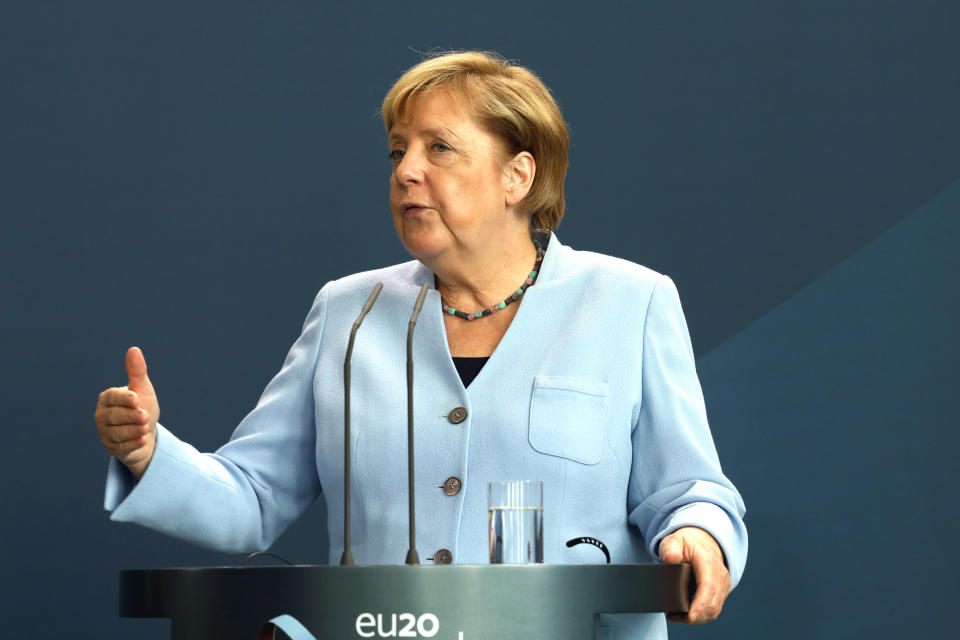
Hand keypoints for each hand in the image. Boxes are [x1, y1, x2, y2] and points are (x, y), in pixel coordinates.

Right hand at [94, 347, 159, 477]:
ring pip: (117, 433)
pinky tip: (142, 440)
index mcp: (107, 398)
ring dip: (133, 430)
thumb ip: (137, 372)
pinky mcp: (111, 448)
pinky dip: (132, 444)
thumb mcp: (142, 390)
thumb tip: (133, 349)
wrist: (146, 432)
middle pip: (114, 416)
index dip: (124, 398)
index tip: (137, 398)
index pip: (112, 397)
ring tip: (146, 428)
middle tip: (145, 416)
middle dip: (131, 416)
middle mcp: (102, 415)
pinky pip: (121, 447)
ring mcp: (105, 432)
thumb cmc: (142, 407)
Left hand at [659, 526, 729, 624]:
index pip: (708, 587)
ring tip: (677, 617)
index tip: (690, 616)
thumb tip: (671, 559)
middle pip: (712, 604)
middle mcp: (719, 574)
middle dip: (695, 616)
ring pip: (714, 610)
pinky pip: (714, 609)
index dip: (700, 604)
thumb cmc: (686, 543)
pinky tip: (685, 616)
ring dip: (697, 618)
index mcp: (708, 562)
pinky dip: (701, 616)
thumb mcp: (674, 540)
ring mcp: (722, 585)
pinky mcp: (721, 592)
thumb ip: (670, 549)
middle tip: (674, 617)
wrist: (701, 542)